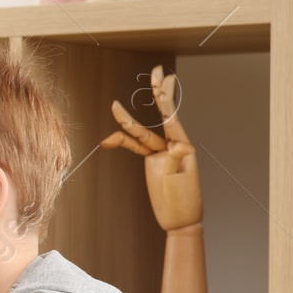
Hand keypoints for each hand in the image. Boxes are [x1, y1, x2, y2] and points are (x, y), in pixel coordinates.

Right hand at [102, 66, 202, 231]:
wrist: (179, 222)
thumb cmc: (184, 203)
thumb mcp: (180, 181)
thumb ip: (176, 161)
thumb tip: (178, 146)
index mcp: (183, 147)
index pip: (172, 117)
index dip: (166, 99)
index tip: (161, 83)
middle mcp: (172, 146)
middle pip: (160, 115)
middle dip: (158, 93)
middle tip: (156, 71)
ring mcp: (160, 153)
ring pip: (140, 133)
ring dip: (126, 122)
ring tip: (114, 106)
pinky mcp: (151, 162)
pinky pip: (135, 147)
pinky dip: (122, 142)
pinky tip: (109, 140)